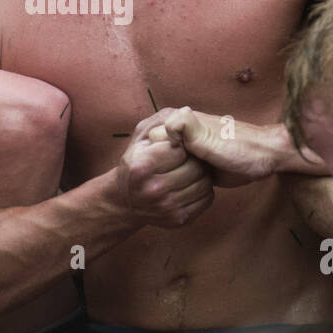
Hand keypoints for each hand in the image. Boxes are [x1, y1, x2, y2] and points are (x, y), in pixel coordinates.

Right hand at [116, 111, 214, 226]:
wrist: (126, 201)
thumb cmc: (136, 163)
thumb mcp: (140, 139)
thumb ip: (160, 124)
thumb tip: (185, 113)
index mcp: (141, 166)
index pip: (179, 148)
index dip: (181, 144)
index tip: (176, 146)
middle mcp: (153, 189)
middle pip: (195, 167)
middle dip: (194, 159)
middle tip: (188, 158)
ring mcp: (167, 208)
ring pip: (204, 183)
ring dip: (201, 174)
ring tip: (191, 170)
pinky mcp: (179, 220)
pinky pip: (206, 199)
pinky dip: (203, 190)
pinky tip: (192, 184)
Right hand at [146, 107, 291, 186]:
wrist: (264, 157)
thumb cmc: (240, 145)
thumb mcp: (208, 136)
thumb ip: (185, 126)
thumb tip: (167, 123)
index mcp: (177, 122)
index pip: (151, 142)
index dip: (159, 156)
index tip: (175, 162)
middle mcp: (179, 135)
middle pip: (158, 157)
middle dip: (169, 169)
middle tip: (190, 171)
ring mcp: (187, 151)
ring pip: (169, 170)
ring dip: (178, 180)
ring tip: (195, 178)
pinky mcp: (196, 166)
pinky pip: (181, 179)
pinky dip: (185, 186)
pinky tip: (195, 188)